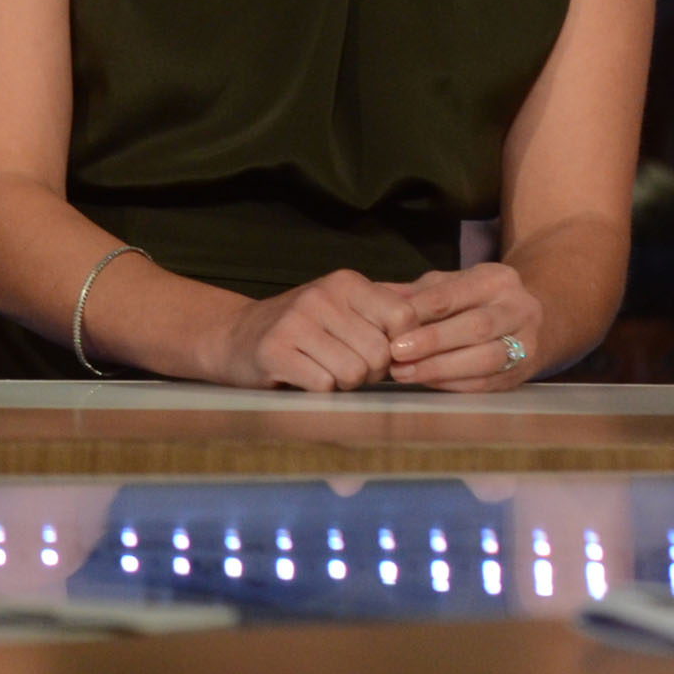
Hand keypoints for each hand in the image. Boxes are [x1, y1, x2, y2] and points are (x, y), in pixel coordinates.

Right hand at [209, 270, 417, 391]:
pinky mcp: (274, 350)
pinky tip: (302, 376)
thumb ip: (386, 307)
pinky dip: (319, 390)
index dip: (399, 345)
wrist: (236, 337)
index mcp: (346, 283)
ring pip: (354, 372)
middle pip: (380, 353)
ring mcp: (295, 321)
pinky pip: (323, 384)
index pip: (403, 318)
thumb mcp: (344, 307)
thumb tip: (438, 308)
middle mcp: (321, 295)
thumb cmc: (303, 329)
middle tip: (345, 364)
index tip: (380, 351)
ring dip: (344, 383)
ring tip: (324, 370)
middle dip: (370, 371)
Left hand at [384, 262, 546, 389]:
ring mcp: (527, 342)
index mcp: (496, 280)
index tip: (391, 327)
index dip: (420, 312)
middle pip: (475, 327)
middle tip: (395, 353)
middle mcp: (518, 308)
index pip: (453, 294)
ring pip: (486, 358)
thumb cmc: (475, 301)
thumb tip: (372, 295)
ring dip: (441, 368)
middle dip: (432, 342)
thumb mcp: (449, 286)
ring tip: (405, 373)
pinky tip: (427, 383)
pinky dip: (454, 384)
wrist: (528, 321)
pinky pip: (488, 383)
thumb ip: (414, 293)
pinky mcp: (524, 373)